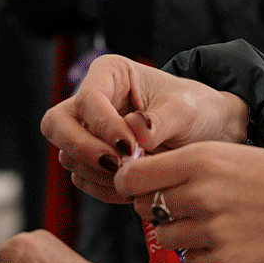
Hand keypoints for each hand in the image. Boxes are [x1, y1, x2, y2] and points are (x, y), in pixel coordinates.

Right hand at [43, 56, 250, 203]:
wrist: (207, 131)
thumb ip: (160, 121)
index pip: (87, 99)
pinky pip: (83, 179)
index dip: (103, 125)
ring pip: (67, 156)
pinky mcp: (92, 159)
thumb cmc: (195, 109)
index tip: (130, 147)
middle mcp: (90, 101)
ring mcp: (87, 131)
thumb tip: (134, 135)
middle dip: (83, 149)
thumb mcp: (186, 110)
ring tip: (138, 175)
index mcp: (109, 74)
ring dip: (99, 172)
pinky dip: (104, 188)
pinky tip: (133, 188)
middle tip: (117, 165)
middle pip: (56, 125)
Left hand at [115, 142, 263, 262]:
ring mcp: (212, 231)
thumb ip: (192, 167)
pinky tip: (235, 243)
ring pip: (165, 238)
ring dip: (182, 234)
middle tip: (189, 207)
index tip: (140, 188)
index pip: (135, 176)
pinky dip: (206, 256)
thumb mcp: (237, 157)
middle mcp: (201, 194)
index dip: (133, 183)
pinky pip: (192, 261)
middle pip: (145, 208)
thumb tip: (144, 180)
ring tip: (218, 225)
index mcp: (202, 160)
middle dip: (159, 209)